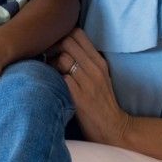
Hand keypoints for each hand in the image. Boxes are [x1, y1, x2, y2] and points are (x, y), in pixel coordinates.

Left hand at [50, 28, 131, 145]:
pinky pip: (61, 78)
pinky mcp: (79, 97)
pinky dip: (53, 79)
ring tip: (49, 73)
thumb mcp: (101, 77)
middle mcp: (94, 68)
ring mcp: (87, 82)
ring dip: (51, 63)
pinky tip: (52, 86)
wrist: (114, 128)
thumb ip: (86, 62)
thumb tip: (64, 49)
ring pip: (63, 58)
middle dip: (52, 46)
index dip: (62, 35)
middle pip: (67, 41)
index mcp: (99, 61)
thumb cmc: (102, 102)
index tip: (55, 46)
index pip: (78, 33)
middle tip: (47, 57)